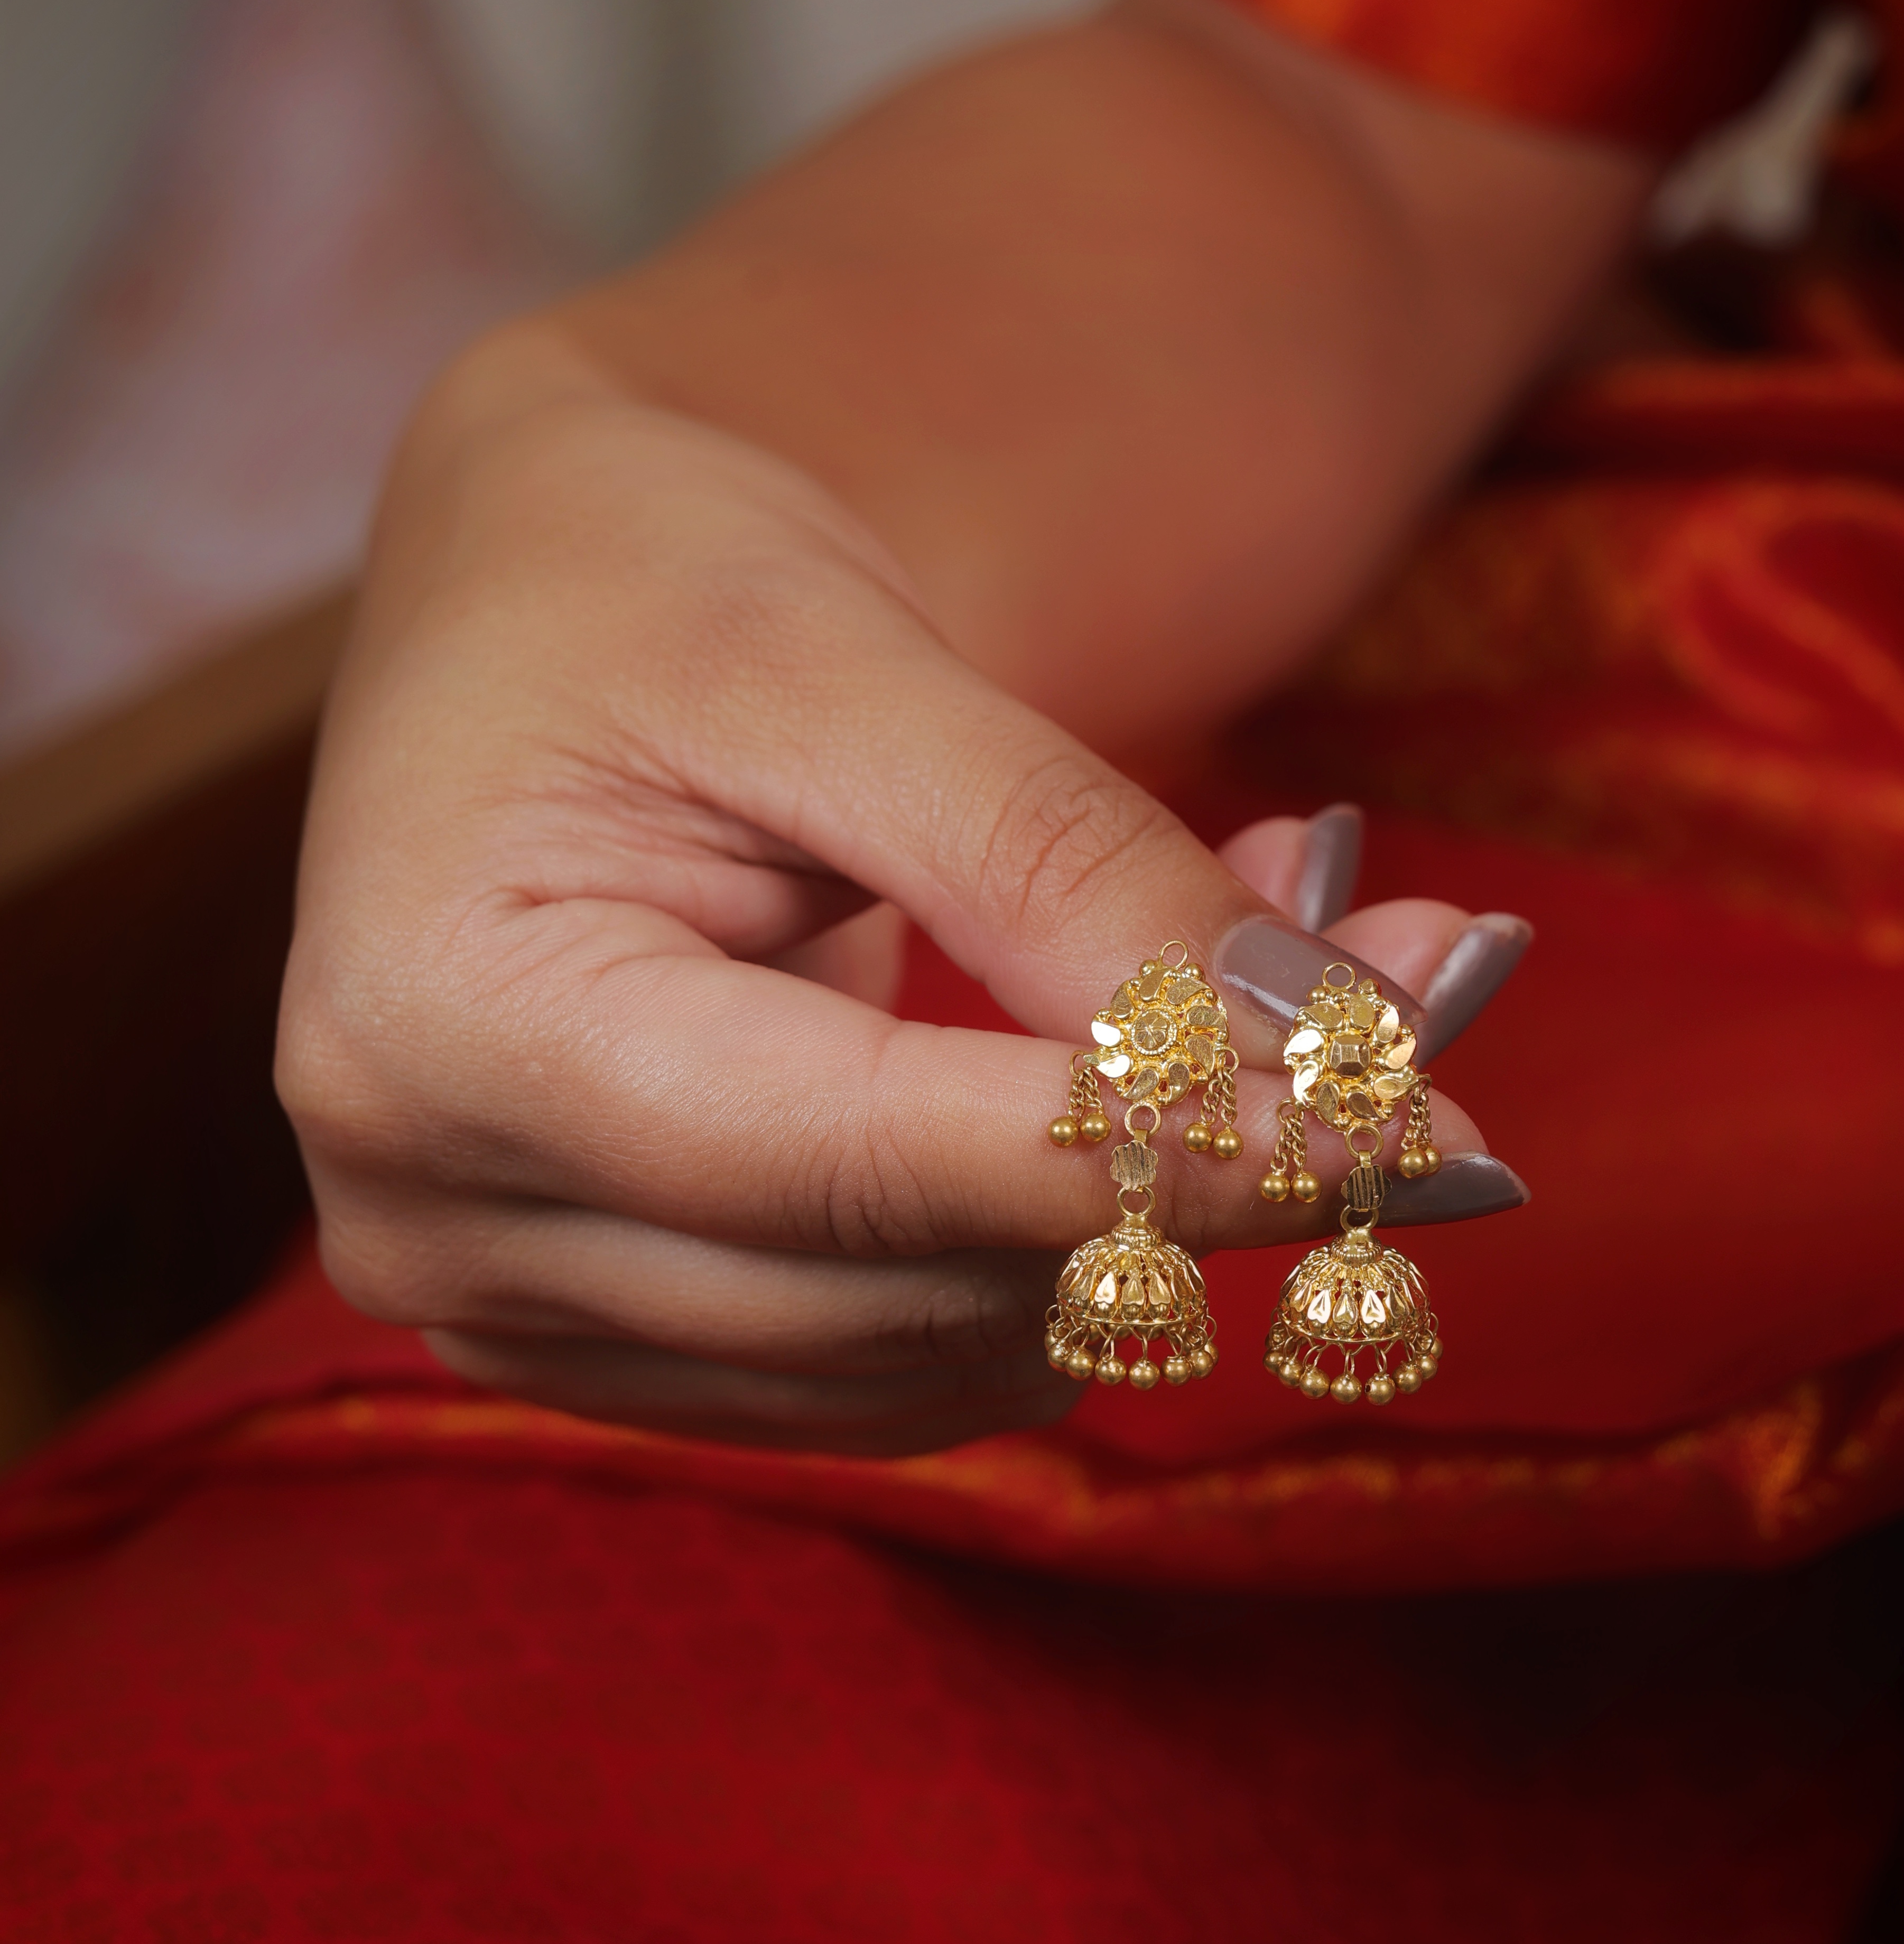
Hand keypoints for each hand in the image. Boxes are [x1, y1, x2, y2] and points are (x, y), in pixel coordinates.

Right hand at [279, 334, 1516, 1455]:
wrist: (533, 603)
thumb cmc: (644, 581)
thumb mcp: (848, 662)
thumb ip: (1062, 866)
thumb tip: (1326, 1055)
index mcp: (445, 1030)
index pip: (855, 1162)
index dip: (1151, 1156)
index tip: (1412, 1126)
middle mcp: (443, 1219)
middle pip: (909, 1285)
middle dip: (1192, 1175)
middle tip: (1420, 1019)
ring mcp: (522, 1308)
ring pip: (942, 1355)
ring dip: (1152, 1214)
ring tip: (1278, 997)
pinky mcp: (628, 1342)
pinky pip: (912, 1362)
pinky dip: (1072, 1245)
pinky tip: (1136, 1087)